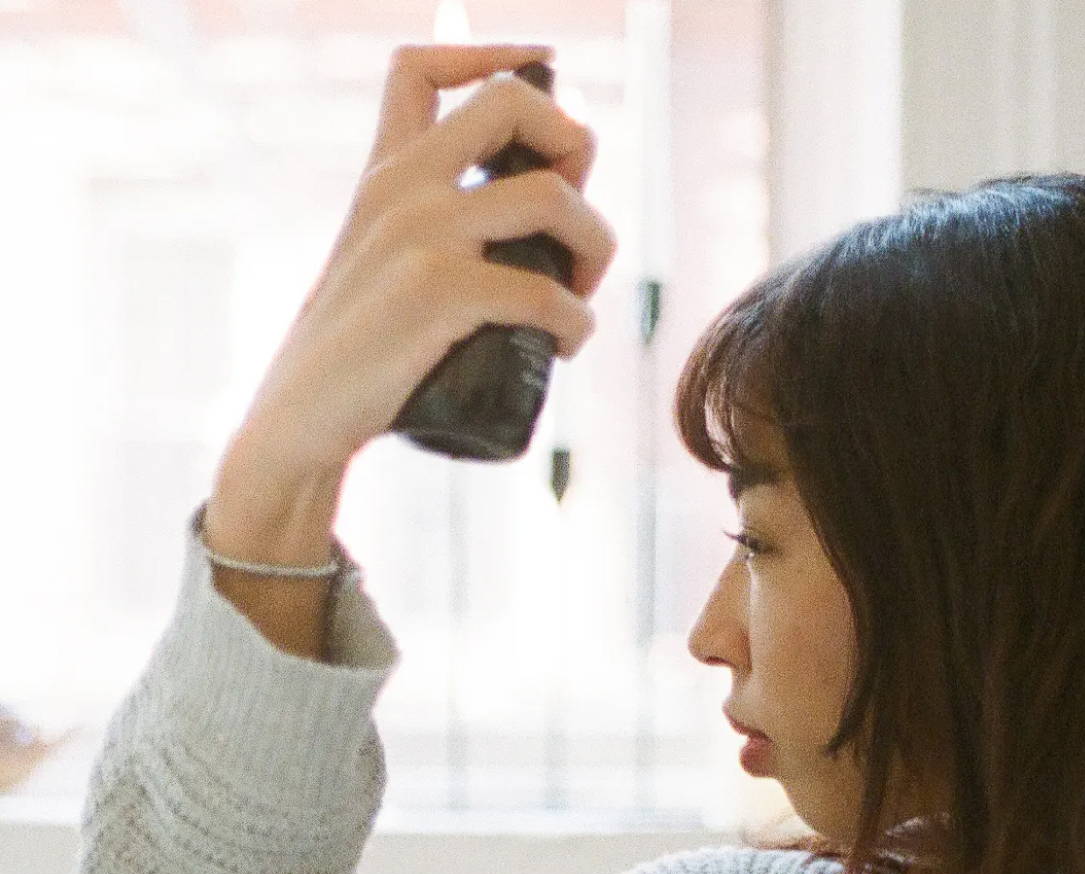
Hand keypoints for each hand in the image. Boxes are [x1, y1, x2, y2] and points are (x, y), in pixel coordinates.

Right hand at [233, 43, 618, 485]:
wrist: (304, 419)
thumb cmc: (361, 358)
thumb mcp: (380, 270)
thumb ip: (428, 236)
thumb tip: (525, 241)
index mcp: (386, 175)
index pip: (421, 67)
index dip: (495, 56)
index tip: (545, 91)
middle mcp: (401, 188)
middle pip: (514, 102)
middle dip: (576, 151)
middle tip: (578, 230)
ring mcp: (419, 235)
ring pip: (551, 199)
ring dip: (595, 247)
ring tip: (580, 299)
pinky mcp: (437, 294)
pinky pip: (545, 292)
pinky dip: (576, 323)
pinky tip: (567, 346)